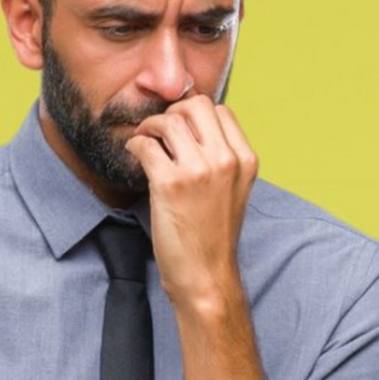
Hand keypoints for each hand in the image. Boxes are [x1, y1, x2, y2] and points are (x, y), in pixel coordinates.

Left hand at [125, 95, 258, 308]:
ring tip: (143, 141)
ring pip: (168, 120)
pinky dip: (134, 145)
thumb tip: (191, 129)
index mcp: (245, 159)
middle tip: (157, 129)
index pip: (219, 110)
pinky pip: (145, 145)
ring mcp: (199, 170)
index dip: (193, 113)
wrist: (205, 274)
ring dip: (148, 126)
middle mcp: (226, 159)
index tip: (178, 126)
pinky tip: (134, 155)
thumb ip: (221, 158)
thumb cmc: (213, 234)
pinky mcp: (170, 183)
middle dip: (171, 111)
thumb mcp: (233, 189)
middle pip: (195, 105)